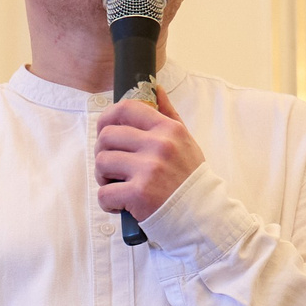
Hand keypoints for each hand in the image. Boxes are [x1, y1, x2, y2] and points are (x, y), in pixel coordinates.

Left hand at [94, 87, 204, 229]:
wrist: (203, 216)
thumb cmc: (189, 179)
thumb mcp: (185, 141)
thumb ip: (168, 114)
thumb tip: (155, 89)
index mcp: (168, 129)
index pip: (126, 109)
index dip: (107, 118)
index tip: (104, 131)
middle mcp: (159, 145)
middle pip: (106, 136)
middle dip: (103, 153)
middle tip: (113, 168)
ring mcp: (148, 169)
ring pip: (101, 163)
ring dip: (103, 178)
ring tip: (118, 186)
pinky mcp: (139, 194)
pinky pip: (104, 194)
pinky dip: (108, 203)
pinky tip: (122, 205)